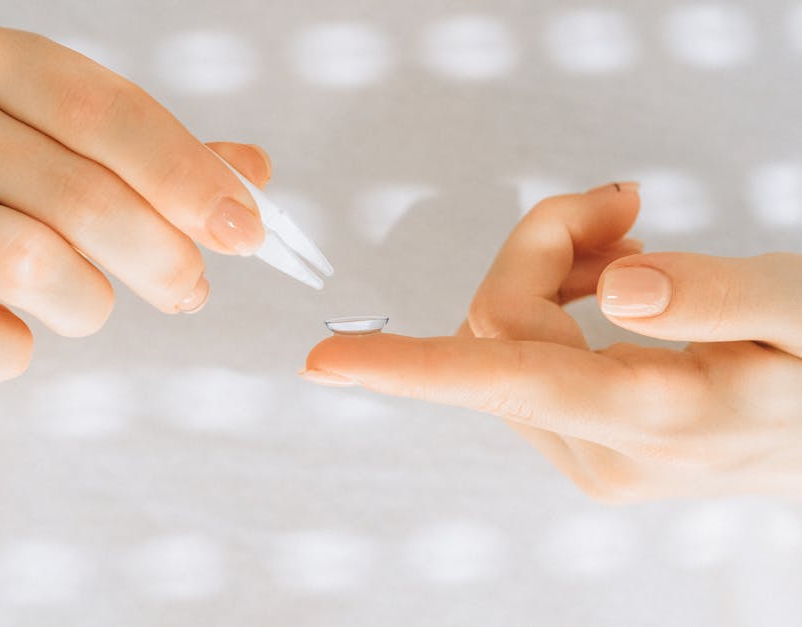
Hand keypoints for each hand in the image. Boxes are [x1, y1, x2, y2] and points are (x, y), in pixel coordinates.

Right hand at [0, 25, 271, 392]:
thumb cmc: (8, 205)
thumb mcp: (82, 162)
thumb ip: (164, 166)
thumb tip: (253, 171)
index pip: (108, 111)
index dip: (189, 177)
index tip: (247, 231)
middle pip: (82, 193)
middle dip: (162, 255)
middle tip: (188, 288)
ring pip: (26, 259)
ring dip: (89, 302)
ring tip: (90, 305)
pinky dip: (9, 352)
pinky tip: (13, 340)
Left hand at [301, 183, 801, 502]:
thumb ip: (720, 295)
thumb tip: (619, 283)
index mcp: (653, 411)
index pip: (502, 378)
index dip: (403, 366)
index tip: (326, 362)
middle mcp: (605, 448)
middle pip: (499, 327)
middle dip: (540, 247)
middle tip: (619, 205)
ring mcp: (593, 455)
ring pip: (506, 343)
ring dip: (551, 273)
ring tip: (628, 242)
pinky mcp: (591, 447)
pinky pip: (529, 365)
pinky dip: (559, 306)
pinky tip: (617, 283)